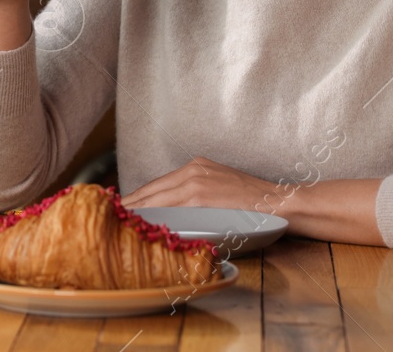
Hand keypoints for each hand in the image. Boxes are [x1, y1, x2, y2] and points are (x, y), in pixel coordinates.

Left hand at [125, 156, 384, 244]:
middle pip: (150, 190)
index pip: (156, 186)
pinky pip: (171, 208)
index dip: (135, 200)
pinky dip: (154, 216)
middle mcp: (192, 170)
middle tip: (109, 219)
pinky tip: (141, 225)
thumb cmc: (254, 206)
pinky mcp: (202, 194)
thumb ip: (196, 199)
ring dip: (136, 212)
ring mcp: (196, 181)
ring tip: (119, 224)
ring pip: (156, 198)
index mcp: (195, 168)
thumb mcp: (220, 192)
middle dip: (129, 206)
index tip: (118, 211)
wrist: (284, 204)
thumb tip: (170, 217)